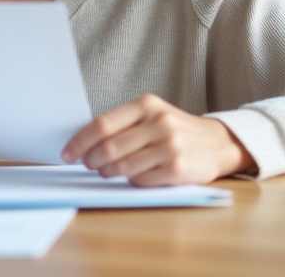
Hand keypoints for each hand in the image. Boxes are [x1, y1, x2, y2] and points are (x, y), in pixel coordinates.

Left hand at [61, 94, 253, 185]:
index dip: (80, 141)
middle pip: (109, 147)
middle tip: (87, 164)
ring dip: (107, 172)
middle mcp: (159, 122)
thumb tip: (83, 140)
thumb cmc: (176, 130)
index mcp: (147, 105)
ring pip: (122, 166)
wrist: (217, 143)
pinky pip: (140, 180)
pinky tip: (134, 175)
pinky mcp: (177, 169)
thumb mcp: (152, 116)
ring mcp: (169, 146)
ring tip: (106, 171)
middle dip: (91, 159)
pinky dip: (131, 181)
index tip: (67, 153)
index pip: (103, 124)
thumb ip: (123, 124)